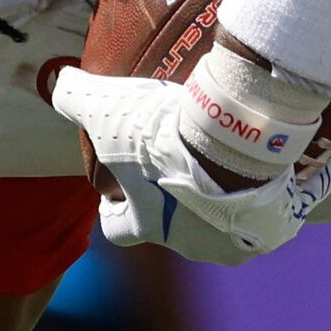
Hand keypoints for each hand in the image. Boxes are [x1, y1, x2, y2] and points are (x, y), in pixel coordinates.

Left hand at [48, 67, 325, 255]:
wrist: (238, 141)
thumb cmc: (166, 135)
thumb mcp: (108, 107)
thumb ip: (76, 97)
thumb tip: (58, 85)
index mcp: (147, 226)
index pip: (119, 231)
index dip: (115, 209)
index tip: (118, 188)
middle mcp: (190, 245)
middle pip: (174, 228)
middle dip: (174, 200)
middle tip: (180, 161)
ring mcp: (234, 242)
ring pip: (221, 225)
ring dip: (220, 201)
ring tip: (226, 164)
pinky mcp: (272, 230)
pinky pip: (265, 218)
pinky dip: (261, 197)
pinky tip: (262, 168)